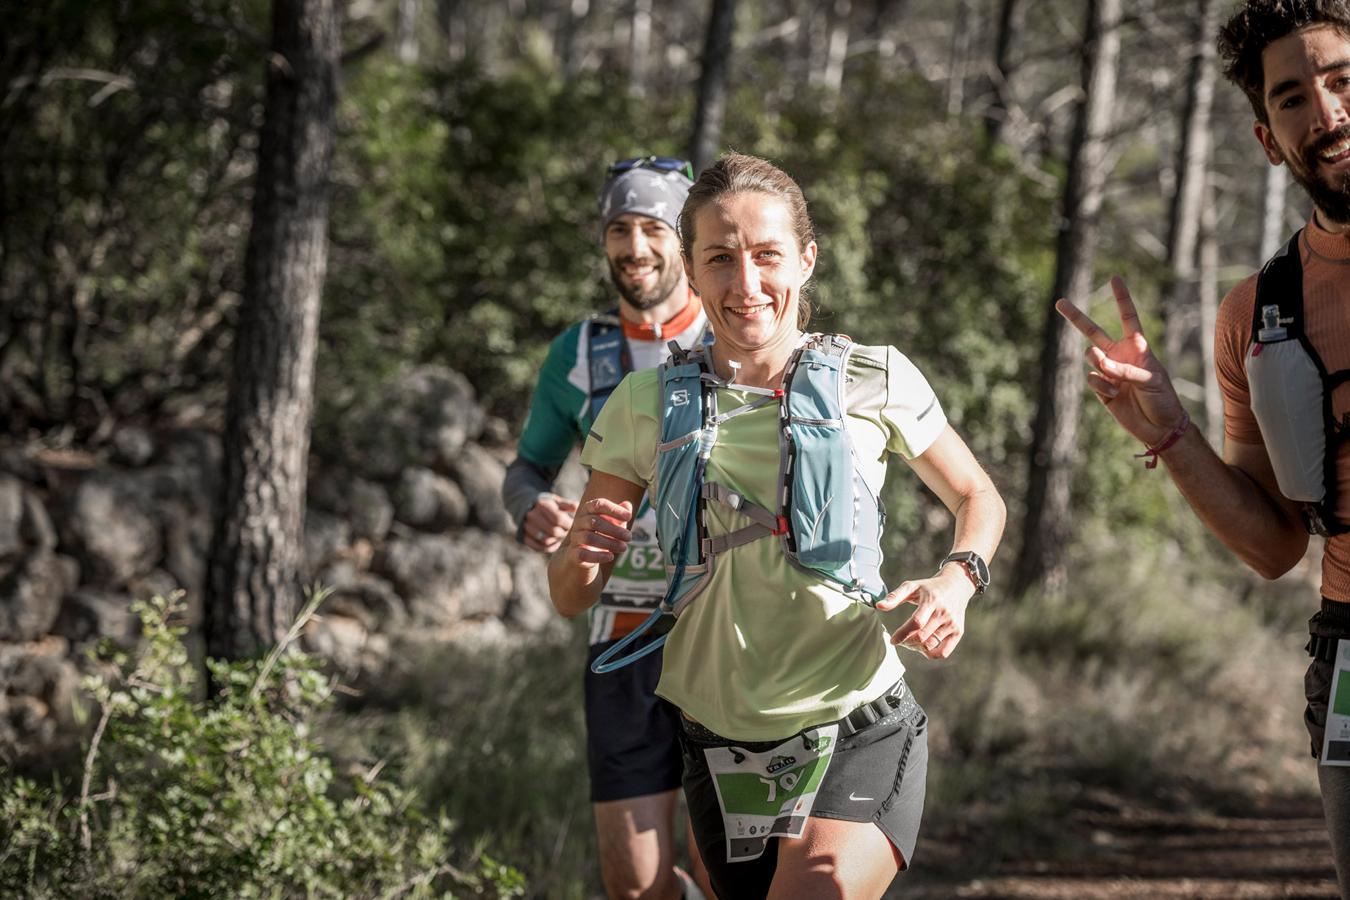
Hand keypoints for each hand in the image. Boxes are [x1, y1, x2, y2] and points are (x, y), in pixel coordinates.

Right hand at [523, 494, 578, 552]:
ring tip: (561, 537)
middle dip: (563, 534)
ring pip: (545, 541)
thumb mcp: (556, 501)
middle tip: (568, 533)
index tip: (573, 525)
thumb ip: (567, 504)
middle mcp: (531, 515)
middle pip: (553, 531)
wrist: (525, 506)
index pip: (558, 519)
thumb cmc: (547, 504)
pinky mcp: (523, 537)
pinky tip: (555, 543)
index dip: (568, 524)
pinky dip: (548, 548)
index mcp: (541, 504)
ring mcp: (525, 527)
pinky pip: (538, 547)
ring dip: (556, 541)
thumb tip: (577, 507)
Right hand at [558, 497, 633, 576]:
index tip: (629, 517)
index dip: (614, 510)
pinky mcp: (574, 553)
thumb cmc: (603, 533)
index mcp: (587, 510)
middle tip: (629, 537)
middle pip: (594, 522)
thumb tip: (627, 505)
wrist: (585, 555)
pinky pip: (583, 554)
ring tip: (624, 547)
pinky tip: (611, 557)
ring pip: (589, 538)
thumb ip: (620, 513)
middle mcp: (579, 523)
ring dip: (609, 543)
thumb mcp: (614, 523)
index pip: (598, 505)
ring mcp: (575, 538)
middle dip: (614, 529)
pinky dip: (598, 556)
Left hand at [877, 567, 972, 659]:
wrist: (956, 585)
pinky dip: (930, 654)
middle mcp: (944, 613)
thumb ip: (894, 596)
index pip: (916, 623)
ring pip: (930, 646)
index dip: (902, 634)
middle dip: (907, 642)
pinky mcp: (958, 632)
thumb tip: (879, 606)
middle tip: (901, 640)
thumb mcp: (912, 586)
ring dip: (916, 648)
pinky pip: (943, 652)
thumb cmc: (929, 587)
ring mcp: (952, 624)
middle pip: (922, 637)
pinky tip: (923, 647)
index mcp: (931, 601)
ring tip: (910, 641)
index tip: (893, 640)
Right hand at [1056, 276, 1185, 445]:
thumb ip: (1124, 369)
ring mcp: (1108, 372)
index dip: (1121, 298)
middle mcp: (1119, 356)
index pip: (1127, 317)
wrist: (1159, 428)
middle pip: (1093, 332)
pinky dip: (1101, 385)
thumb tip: (1096, 363)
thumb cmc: (1163, 399)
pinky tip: (1114, 393)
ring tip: (1108, 371)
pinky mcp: (1100, 390)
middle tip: (1059, 302)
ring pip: (1090, 357)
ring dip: (1097, 361)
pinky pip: (1092, 380)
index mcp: (1137, 348)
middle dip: (1076, 318)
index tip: (1114, 278)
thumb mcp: (1150, 379)